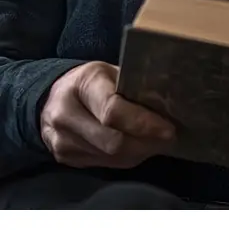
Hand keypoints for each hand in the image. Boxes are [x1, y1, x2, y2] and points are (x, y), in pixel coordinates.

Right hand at [40, 61, 175, 168]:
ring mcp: (62, 140)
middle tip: (169, 137)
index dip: (143, 123)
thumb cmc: (91, 80)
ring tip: (158, 141)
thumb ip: (133, 86)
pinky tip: (139, 146)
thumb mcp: (110, 71)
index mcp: (83, 84)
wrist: (51, 98)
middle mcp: (66, 114)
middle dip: (147, 142)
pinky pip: (105, 164)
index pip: (113, 110)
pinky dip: (127, 157)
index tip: (168, 129)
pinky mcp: (64, 158)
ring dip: (140, 152)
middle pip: (113, 141)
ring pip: (111, 157)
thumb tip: (169, 101)